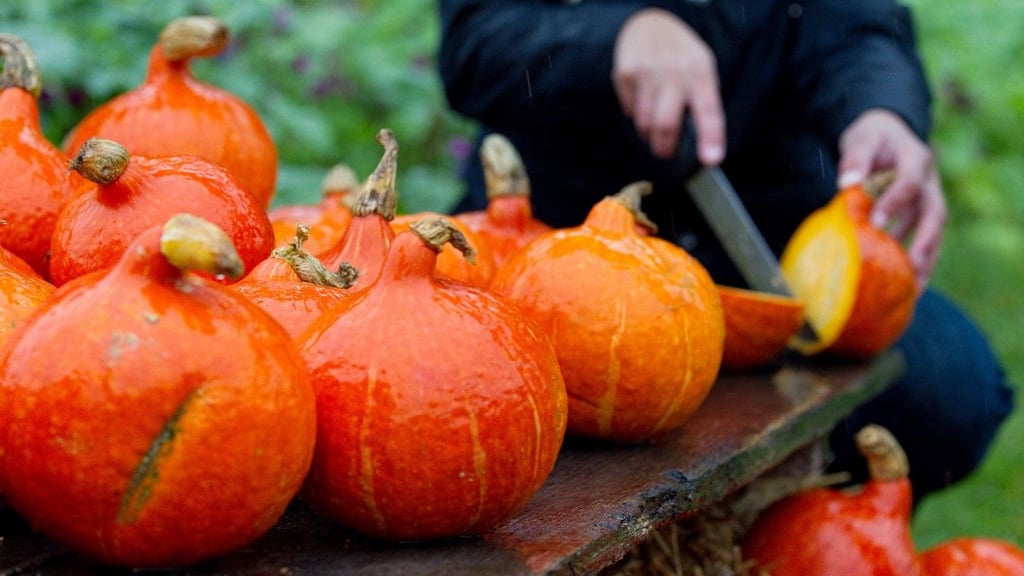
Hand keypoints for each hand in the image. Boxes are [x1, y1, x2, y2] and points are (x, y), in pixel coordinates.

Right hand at [612, 8, 724, 163]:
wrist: (649, 24)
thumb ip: (703, 101)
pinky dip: (636, 115)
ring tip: (654, 121)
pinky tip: (642, 100)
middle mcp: (674, 72)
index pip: (708, 110)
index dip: (710, 137)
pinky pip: (630, 112)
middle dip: (664, 147)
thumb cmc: (681, 55)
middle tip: (665, 152)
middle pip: (666, 124)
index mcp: (700, 72)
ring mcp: (647, 72)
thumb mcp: (702, 69)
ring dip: (649, 132)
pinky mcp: (625, 74)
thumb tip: (704, 144)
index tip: (711, 159)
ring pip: (644, 123)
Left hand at [838, 109, 946, 288]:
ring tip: (913, 288)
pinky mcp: (921, 214)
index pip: (910, 183)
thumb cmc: (872, 137)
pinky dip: (916, 260)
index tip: (875, 222)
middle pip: (935, 214)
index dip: (895, 203)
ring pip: (934, 232)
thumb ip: (855, 158)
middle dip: (925, 241)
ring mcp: (928, 199)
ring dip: (926, 259)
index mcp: (916, 159)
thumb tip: (847, 183)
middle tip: (911, 266)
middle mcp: (929, 182)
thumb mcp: (861, 138)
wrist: (886, 133)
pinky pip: (924, 239)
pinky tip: (902, 282)